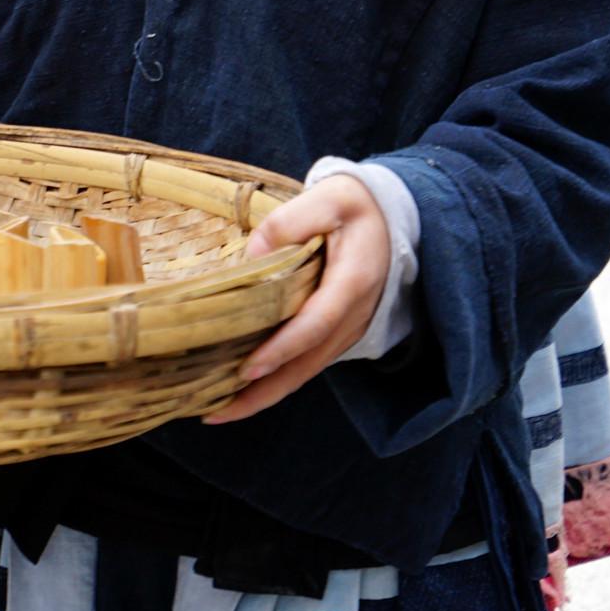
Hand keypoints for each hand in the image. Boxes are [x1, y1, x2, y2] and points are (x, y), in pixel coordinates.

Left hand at [207, 176, 392, 423]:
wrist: (393, 218)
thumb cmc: (356, 206)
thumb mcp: (328, 198)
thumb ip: (288, 221)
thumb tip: (251, 257)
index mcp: (354, 281)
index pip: (316, 323)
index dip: (283, 349)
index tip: (247, 369)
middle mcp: (355, 315)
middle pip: (307, 364)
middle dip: (263, 393)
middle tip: (216, 412)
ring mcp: (349, 329)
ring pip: (307, 371)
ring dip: (266, 394)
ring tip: (219, 409)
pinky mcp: (340, 333)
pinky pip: (309, 363)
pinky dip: (279, 380)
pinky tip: (246, 389)